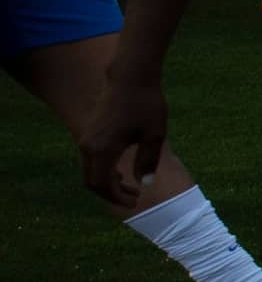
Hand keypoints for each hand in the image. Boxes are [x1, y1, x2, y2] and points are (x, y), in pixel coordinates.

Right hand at [78, 71, 168, 203]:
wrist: (130, 78)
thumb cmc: (146, 104)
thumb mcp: (155, 134)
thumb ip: (148, 160)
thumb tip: (143, 184)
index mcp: (103, 149)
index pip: (102, 185)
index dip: (116, 198)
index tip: (135, 203)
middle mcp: (88, 146)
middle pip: (91, 182)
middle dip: (111, 194)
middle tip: (134, 198)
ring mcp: (86, 139)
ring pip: (89, 171)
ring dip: (107, 183)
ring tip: (131, 188)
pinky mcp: (89, 133)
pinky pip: (90, 161)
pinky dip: (103, 171)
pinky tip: (120, 172)